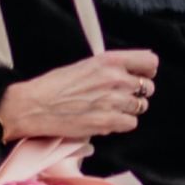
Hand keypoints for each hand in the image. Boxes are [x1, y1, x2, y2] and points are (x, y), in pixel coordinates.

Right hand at [0, 48, 156, 139]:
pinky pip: (131, 124)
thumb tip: (135, 71)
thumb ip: (111, 67)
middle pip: (148, 87)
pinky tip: (105, 119)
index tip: (142, 76)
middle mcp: (115, 79)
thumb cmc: (56, 85)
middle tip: (120, 96)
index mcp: (109, 60)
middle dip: (137, 93)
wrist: (35, 105)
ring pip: (141, 107)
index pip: (150, 62)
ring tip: (108, 108)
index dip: (147, 71)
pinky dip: (121, 124)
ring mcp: (113, 101)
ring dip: (129, 109)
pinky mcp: (108, 122)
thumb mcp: (86, 65)